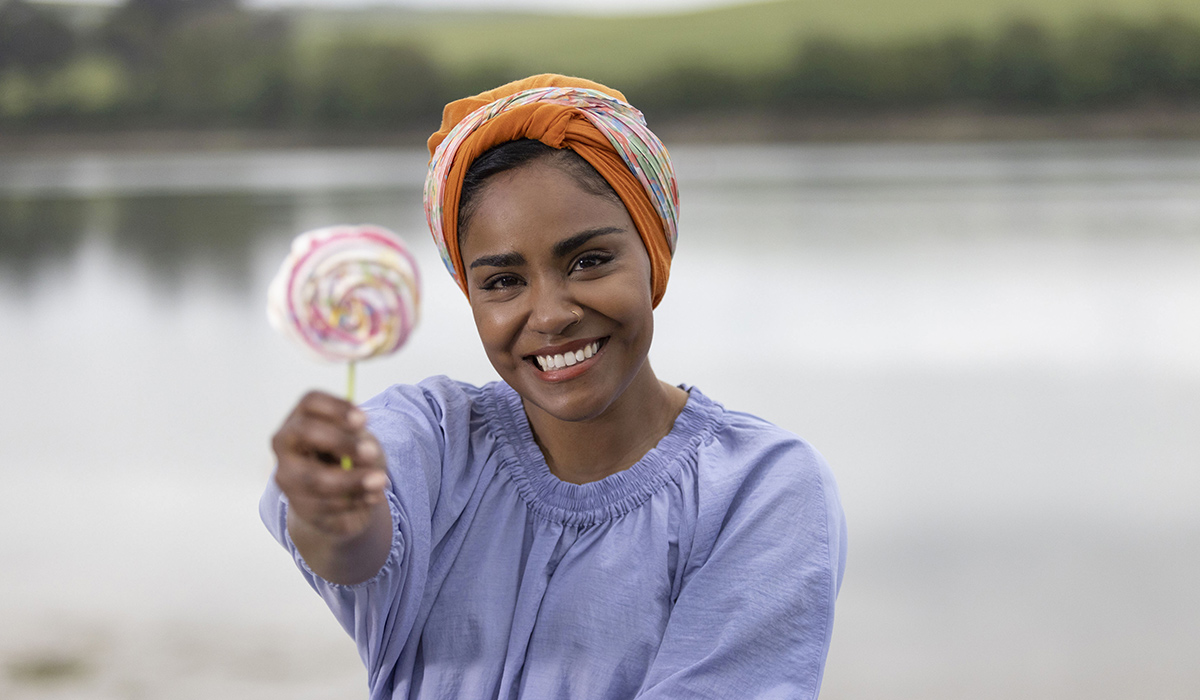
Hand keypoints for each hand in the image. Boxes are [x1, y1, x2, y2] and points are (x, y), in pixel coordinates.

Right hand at [271, 390, 388, 542]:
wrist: (343, 496)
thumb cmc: (352, 456)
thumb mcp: (361, 441)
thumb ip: (360, 441)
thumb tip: (362, 452)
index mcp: (303, 417)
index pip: (310, 401)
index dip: (336, 408)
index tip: (364, 420)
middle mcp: (286, 442)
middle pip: (305, 431)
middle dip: (341, 442)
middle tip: (372, 452)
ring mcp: (286, 474)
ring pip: (314, 478)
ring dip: (353, 481)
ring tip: (381, 481)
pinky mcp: (297, 504)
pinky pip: (324, 505)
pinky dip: (354, 502)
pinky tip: (371, 497)